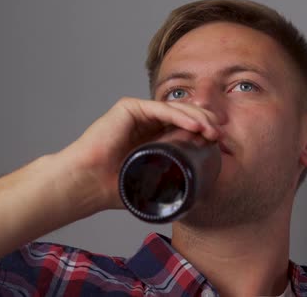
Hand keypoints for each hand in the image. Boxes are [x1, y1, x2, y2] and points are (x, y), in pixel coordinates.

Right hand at [57, 97, 221, 211]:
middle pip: (183, 114)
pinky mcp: (128, 108)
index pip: (183, 126)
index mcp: (152, 136)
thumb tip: (193, 197)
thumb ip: (168, 183)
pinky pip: (160, 109)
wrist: (87, 184)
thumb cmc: (113, 187)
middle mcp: (146, 121)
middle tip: (219, 135)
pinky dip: (179, 116)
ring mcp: (138, 113)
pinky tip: (195, 125)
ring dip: (197, 118)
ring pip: (175, 109)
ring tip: (211, 131)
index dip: (202, 130)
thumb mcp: (151, 184)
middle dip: (204, 122)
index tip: (218, 143)